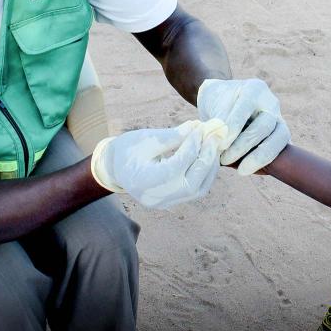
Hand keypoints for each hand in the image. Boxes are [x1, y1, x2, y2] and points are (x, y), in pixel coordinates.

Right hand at [90, 120, 224, 208]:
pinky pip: (195, 190)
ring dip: (209, 166)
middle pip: (193, 182)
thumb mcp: (146, 138)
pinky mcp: (172, 201)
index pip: (177, 165)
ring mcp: (165, 203)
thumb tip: (197, 127)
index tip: (201, 128)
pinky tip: (207, 155)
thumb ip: (172, 136)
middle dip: (206, 157)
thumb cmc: (128, 149)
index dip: (193, 146)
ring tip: (213, 144)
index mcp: (145, 182)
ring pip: (198, 189)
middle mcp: (157, 198)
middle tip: (214, 136)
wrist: (115, 168)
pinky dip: (204, 173)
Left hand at [197, 78, 288, 173]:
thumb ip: (218, 121)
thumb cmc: (218, 102)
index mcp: (254, 89)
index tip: (221, 143)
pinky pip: (281, 150)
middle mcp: (270, 103)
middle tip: (225, 159)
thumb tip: (222, 142)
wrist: (224, 102)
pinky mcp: (282, 136)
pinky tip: (250, 169)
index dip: (234, 128)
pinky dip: (266, 162)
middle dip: (244, 145)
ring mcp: (279, 119)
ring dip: (259, 157)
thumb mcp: (213, 104)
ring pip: (279, 138)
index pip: (246, 108)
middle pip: (265, 125)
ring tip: (241, 170)